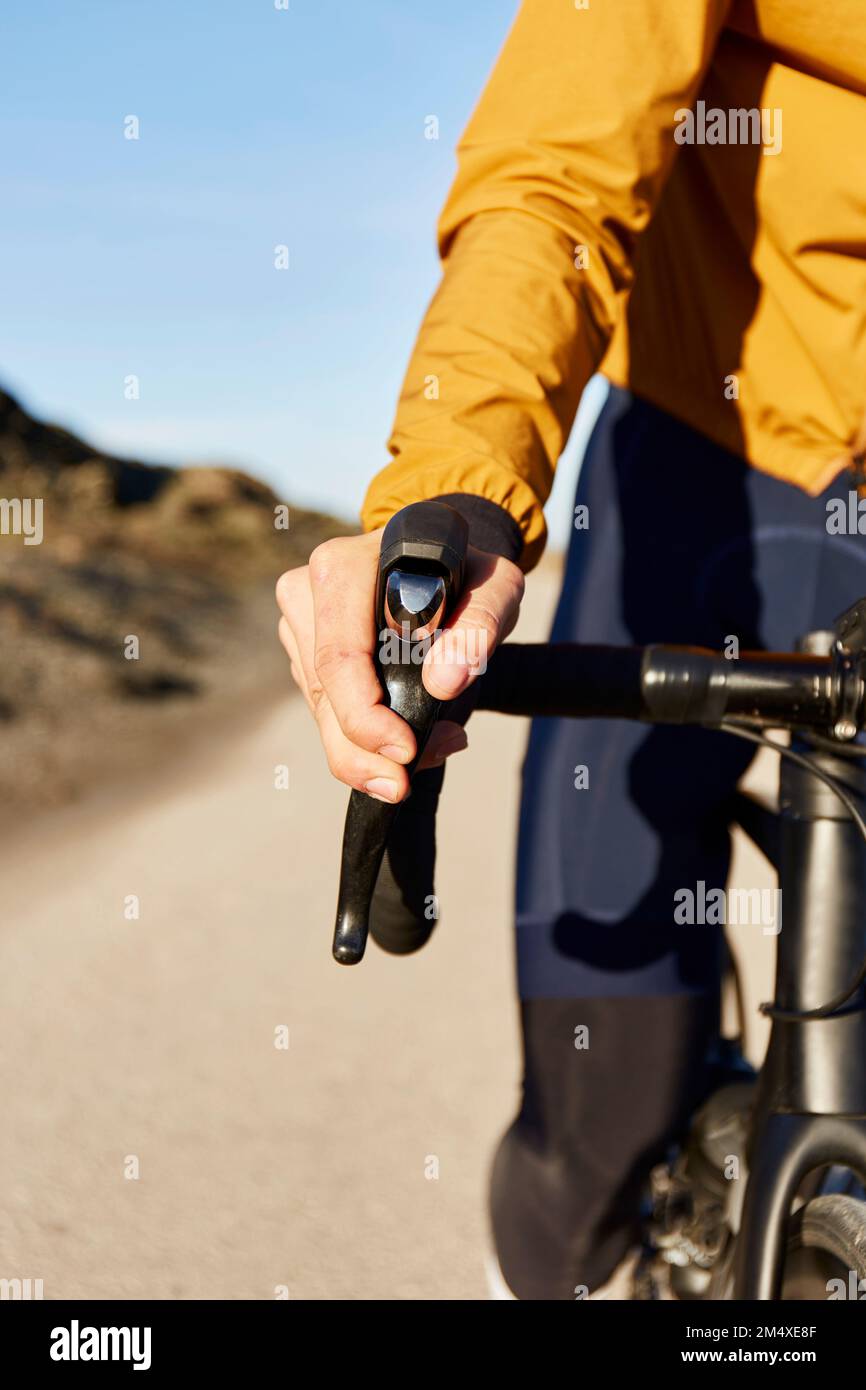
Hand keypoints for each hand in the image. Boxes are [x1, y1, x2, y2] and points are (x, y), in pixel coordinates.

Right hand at [276, 529, 523, 802]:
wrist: (446, 559)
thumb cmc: (469, 571)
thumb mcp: (496, 589)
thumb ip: (478, 628)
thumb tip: (445, 682)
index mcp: (342, 569)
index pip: (340, 657)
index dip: (366, 716)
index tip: (406, 752)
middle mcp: (307, 593)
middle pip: (324, 694)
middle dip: (364, 751)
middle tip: (405, 785)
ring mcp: (300, 624)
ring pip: (320, 711)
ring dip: (366, 751)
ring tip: (433, 750)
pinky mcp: (304, 651)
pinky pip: (324, 708)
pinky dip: (362, 738)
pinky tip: (407, 743)